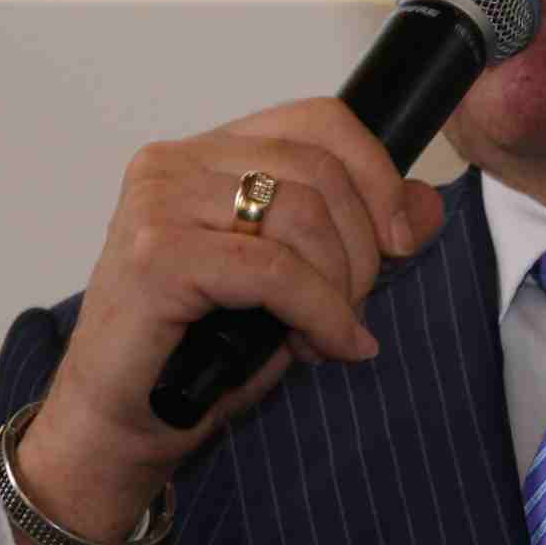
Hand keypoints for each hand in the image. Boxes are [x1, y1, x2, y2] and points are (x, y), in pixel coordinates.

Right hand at [9, 96, 445, 544]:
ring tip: (327, 334)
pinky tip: (322, 346)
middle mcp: (175, 163)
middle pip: (320, 171)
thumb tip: (426, 205)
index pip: (320, 121)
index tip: (400, 241)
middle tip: (352, 310)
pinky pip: (273, 271)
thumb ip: (359, 235)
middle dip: (362, 249)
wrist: (119, 423)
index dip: (378, 176)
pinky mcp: (156, 255)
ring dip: (339, 287)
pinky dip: (318, 312)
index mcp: (207, 154)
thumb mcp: (298, 283)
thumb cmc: (196, 354)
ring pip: (301, 216)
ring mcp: (158, 203)